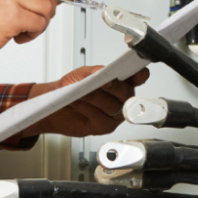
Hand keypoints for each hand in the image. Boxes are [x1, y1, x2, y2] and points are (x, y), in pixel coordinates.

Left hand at [21, 66, 149, 139]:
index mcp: (120, 82)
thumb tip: (102, 71)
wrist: (57, 107)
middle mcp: (121, 99)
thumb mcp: (79, 75)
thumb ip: (93, 71)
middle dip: (115, 87)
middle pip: (127, 94)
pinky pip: (101, 118)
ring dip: (96, 97)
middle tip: (104, 82)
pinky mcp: (105, 127)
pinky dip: (87, 108)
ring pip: (113, 106)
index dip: (140, 75)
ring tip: (82, 92)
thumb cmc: (71, 89)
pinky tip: (78, 102)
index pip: (137, 78)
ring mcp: (115, 114)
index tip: (137, 73)